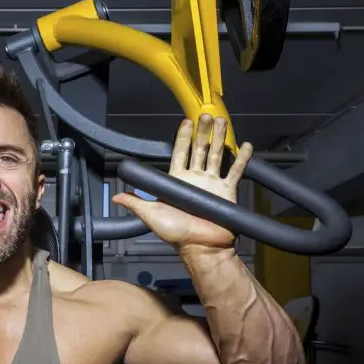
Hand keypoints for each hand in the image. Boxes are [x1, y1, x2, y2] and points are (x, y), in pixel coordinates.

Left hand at [112, 114, 252, 252]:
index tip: (185, 123)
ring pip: (217, 155)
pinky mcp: (227, 191)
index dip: (181, 138)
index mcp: (177, 181)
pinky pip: (236, 172)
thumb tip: (116, 198)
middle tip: (205, 116)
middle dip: (202, 132)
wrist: (201, 247)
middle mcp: (195, 179)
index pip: (179, 153)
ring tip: (222, 122)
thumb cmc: (176, 234)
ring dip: (220, 138)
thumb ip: (136, 203)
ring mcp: (212, 183)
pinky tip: (246, 146)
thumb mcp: (151, 216)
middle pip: (199, 149)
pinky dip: (242, 159)